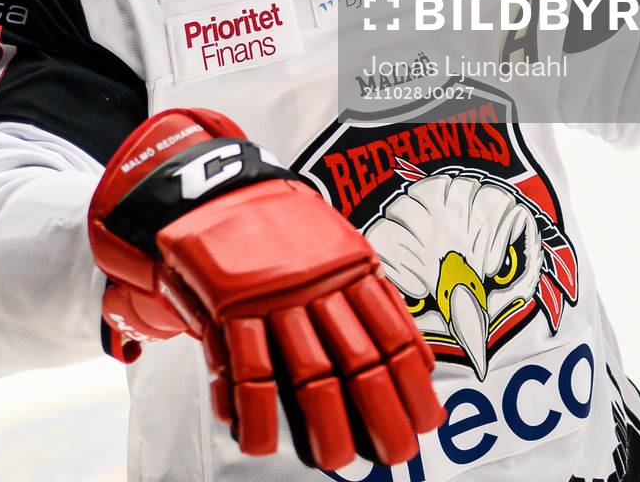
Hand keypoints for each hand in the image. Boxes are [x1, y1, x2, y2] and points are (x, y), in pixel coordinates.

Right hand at [89, 108, 442, 471]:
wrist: (213, 186)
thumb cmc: (278, 224)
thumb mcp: (334, 244)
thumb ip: (365, 293)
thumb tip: (409, 356)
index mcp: (350, 267)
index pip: (394, 334)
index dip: (414, 384)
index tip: (426, 420)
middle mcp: (318, 282)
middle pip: (360, 360)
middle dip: (382, 415)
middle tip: (394, 453)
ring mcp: (274, 294)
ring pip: (309, 371)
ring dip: (325, 424)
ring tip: (335, 460)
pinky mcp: (230, 303)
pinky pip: (247, 368)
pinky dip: (255, 411)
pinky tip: (261, 441)